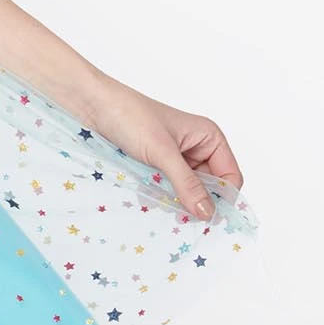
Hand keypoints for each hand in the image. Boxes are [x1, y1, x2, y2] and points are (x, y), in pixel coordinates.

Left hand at [89, 85, 242, 222]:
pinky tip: (145, 197)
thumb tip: (208, 213)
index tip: (205, 218)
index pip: (230, 177)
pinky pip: (166, 189)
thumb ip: (186, 183)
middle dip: (194, 201)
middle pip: (208, 188)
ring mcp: (175, 158)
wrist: (93, 106)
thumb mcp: (162, 153)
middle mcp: (196, 148)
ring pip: (185, 191)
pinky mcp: (156, 165)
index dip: (222, 198)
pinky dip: (159, 196)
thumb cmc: (130, 117)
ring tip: (157, 201)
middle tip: (177, 215)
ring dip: (174, 200)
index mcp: (209, 138)